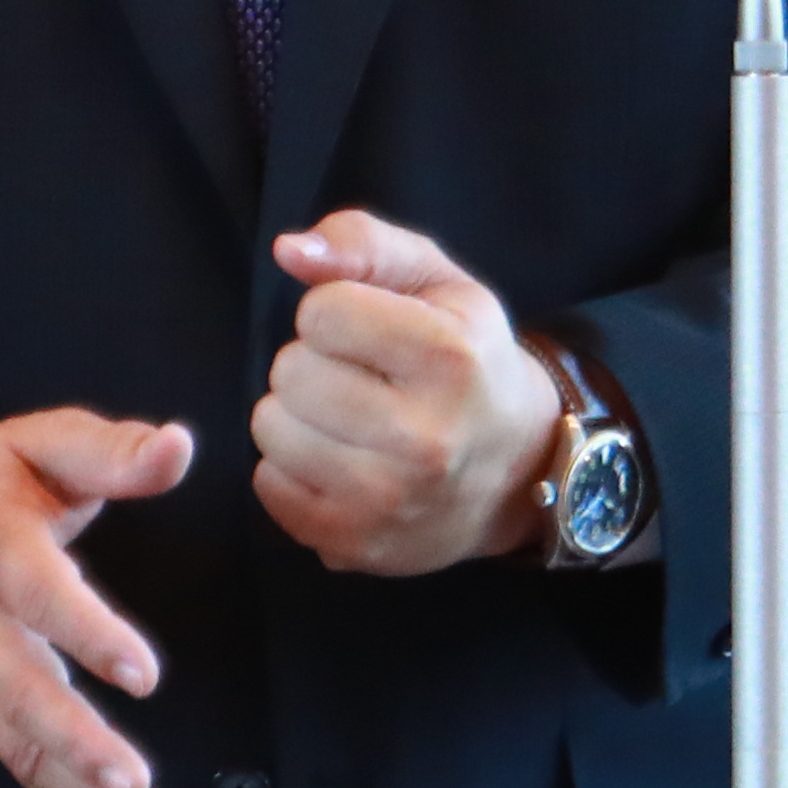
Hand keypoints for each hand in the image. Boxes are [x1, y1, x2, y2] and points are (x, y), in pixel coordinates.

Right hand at [0, 409, 195, 787]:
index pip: (37, 592)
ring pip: (14, 735)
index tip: (142, 674)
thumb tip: (178, 448)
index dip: (87, 633)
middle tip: (132, 778)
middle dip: (74, 740)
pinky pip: (13, 755)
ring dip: (76, 783)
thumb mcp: (36, 443)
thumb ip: (108, 451)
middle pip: (18, 686)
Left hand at [253, 209, 566, 577]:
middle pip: (289, 373)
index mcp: (450, 359)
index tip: (370, 331)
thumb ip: (364, 243)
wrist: (519, 470)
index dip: (334, 312)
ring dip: (295, 416)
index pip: (321, 313)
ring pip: (270, 429)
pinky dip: (290, 469)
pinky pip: (268, 488)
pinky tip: (337, 461)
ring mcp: (390, 501)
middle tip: (359, 379)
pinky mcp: (358, 544)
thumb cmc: (468, 360)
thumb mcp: (438, 282)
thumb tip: (289, 250)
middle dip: (312, 364)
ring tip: (346, 419)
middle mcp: (425, 438)